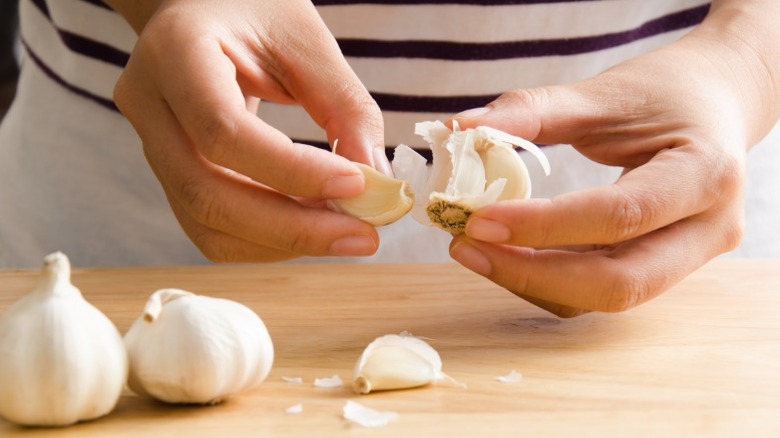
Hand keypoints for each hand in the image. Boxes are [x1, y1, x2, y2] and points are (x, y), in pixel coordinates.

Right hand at [110, 0, 387, 261]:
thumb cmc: (254, 10)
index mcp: (174, 52)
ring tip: (346, 232)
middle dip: (292, 229)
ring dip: (283, 242)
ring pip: (206, 224)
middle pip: (205, 194)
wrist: (202, 8)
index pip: (223, 131)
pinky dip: (267, 239)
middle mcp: (149, 104)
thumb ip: (344, 106)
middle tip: (363, 237)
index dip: (292, 170)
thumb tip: (376, 182)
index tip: (358, 186)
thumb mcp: (306, 39)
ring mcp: (151, 145)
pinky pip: (212, 226)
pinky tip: (313, 226)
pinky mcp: (171, 173)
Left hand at [449, 1, 779, 316]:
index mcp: (705, 174)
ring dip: (533, 281)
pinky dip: (548, 277)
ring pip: (605, 296)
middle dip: (532, 274)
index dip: (543, 226)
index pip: (618, 215)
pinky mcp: (663, 267)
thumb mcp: (603, 93)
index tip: (478, 220)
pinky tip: (508, 252)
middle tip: (466, 246)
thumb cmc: (666, 91)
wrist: (717, 101)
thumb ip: (532, 111)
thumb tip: (459, 128)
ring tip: (475, 248)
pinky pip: (600, 287)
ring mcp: (690, 257)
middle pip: (618, 283)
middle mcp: (708, 229)